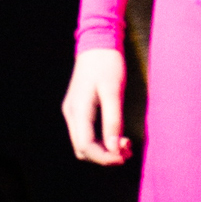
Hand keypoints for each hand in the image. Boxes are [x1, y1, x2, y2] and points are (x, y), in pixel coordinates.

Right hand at [63, 48, 130, 165]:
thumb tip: (114, 148)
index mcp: (79, 110)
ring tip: (126, 145)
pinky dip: (101, 141)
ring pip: (84, 143)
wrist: (98, 43)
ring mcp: (74, 111)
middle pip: (83, 149)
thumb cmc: (107, 64)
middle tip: (128, 151)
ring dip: (103, 150)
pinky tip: (118, 136)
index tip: (124, 158)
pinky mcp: (80, 109)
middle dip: (104, 156)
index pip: (86, 146)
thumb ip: (113, 121)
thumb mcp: (113, 92)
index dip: (104, 158)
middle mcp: (72, 114)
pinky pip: (87, 134)